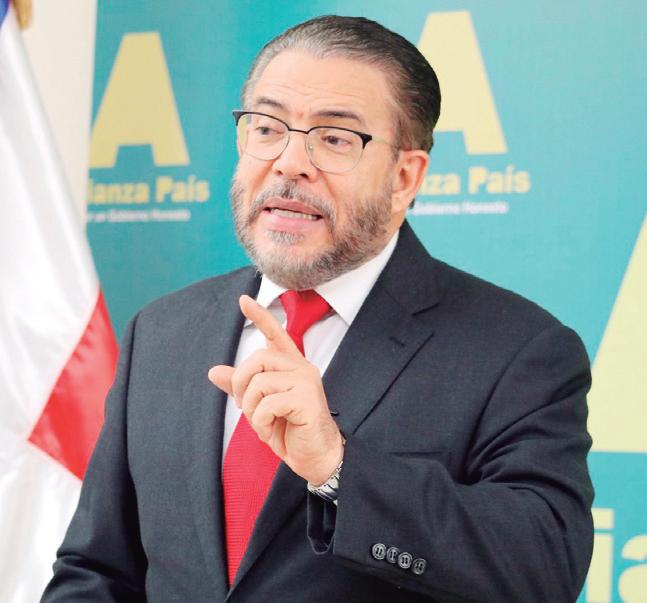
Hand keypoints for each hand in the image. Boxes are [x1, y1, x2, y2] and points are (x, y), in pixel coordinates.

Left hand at [208, 295, 343, 485]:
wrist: (315, 457)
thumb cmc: (290, 430)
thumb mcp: (259, 407)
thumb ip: (241, 387)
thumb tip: (213, 371)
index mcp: (291, 367)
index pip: (276, 335)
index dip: (260, 316)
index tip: (243, 299)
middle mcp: (301, 369)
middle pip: (257, 359)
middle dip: (240, 384)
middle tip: (242, 407)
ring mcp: (305, 382)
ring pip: (259, 383)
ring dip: (250, 409)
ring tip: (260, 424)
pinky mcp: (306, 399)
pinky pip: (267, 404)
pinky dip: (260, 423)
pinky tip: (270, 432)